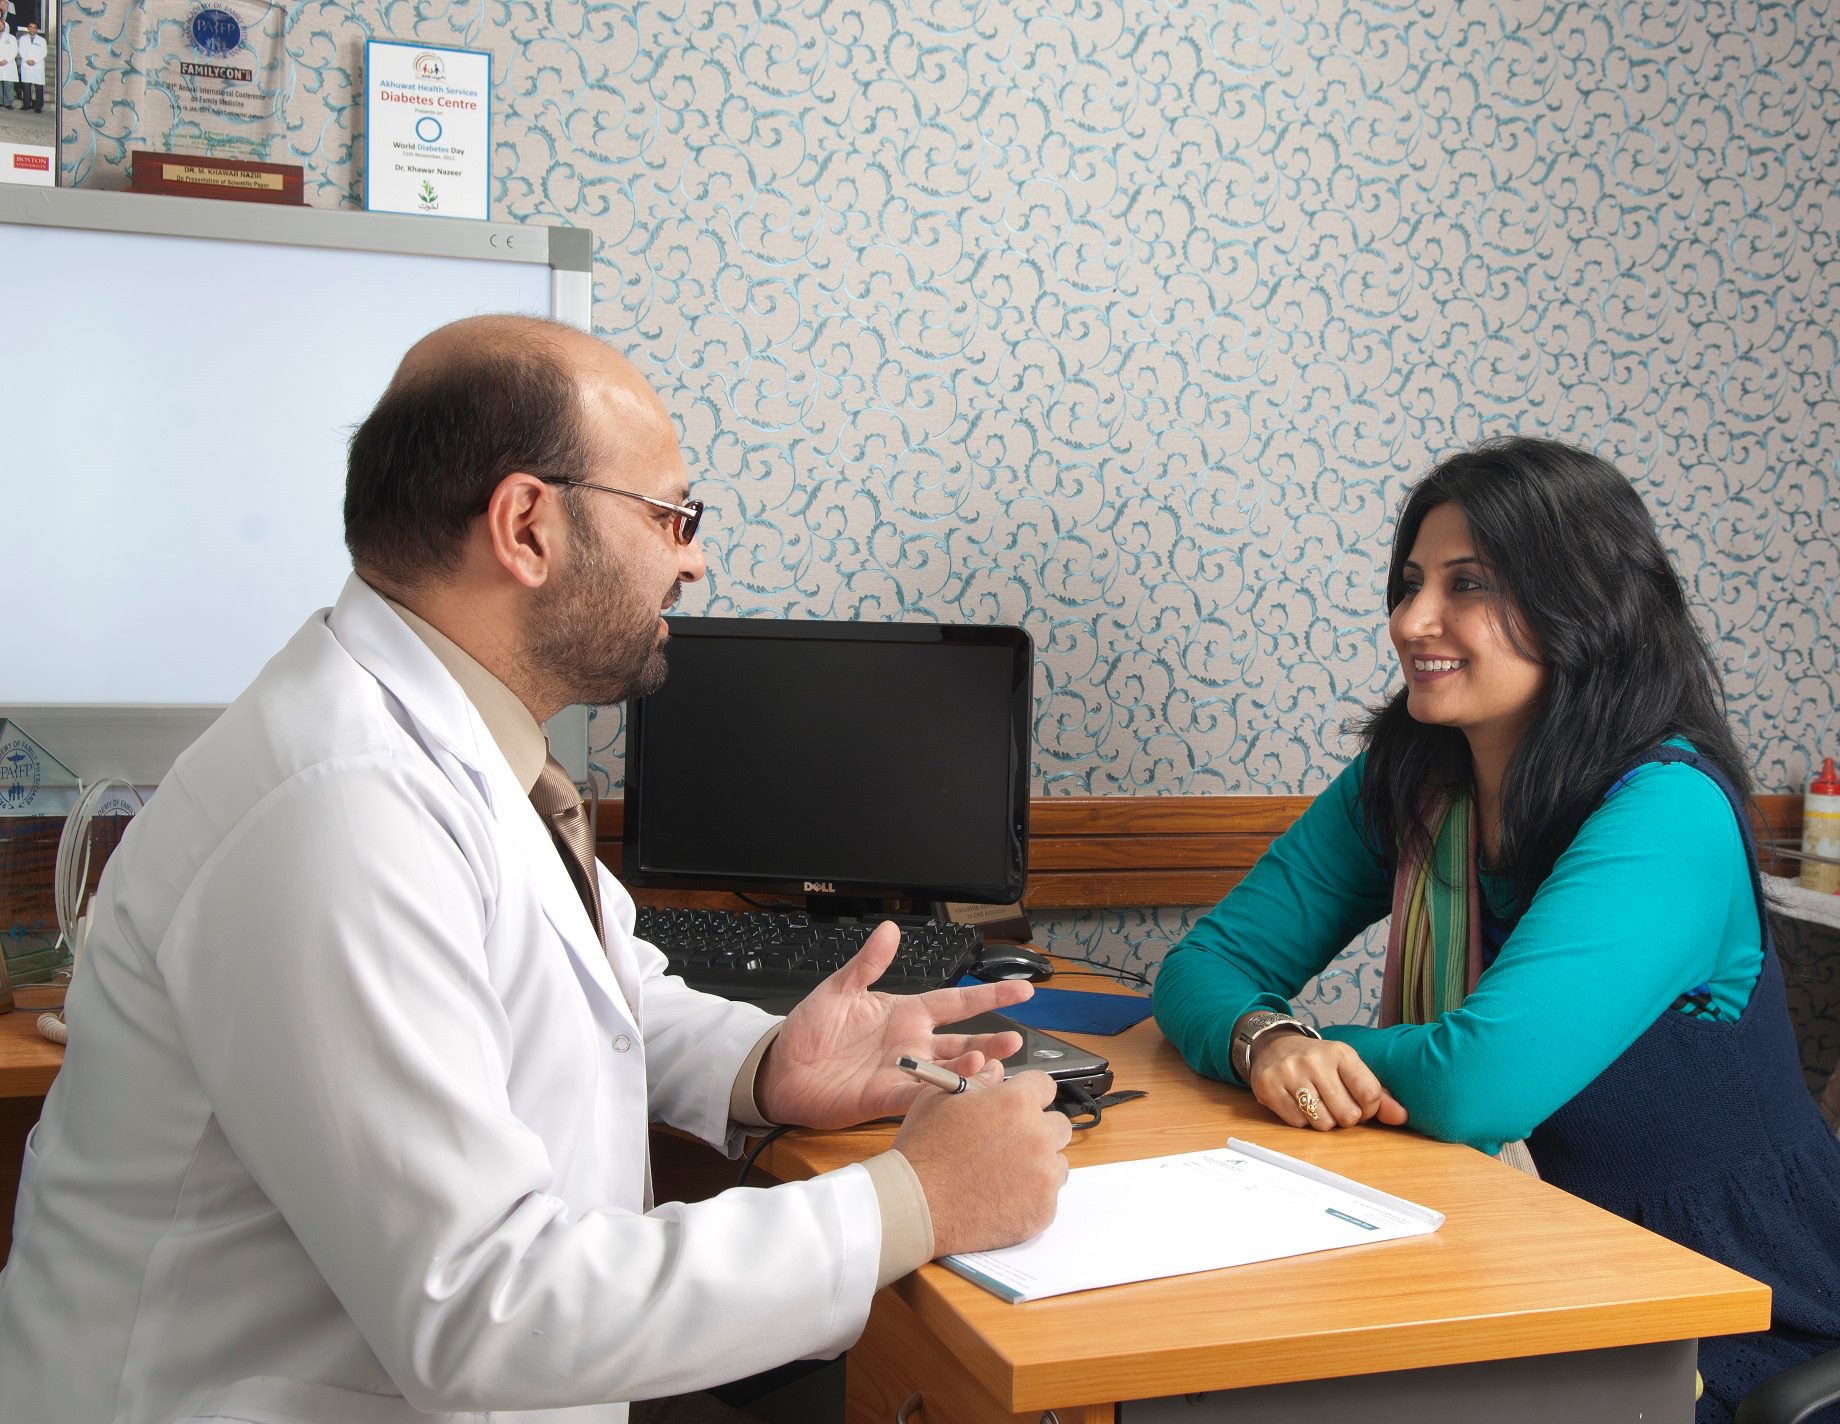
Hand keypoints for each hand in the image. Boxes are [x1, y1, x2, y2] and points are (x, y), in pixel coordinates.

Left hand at [756, 921, 1033, 1129]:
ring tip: (994, 1062)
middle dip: (992, 1039)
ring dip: (973, 1069)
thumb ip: (868, 963)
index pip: (956, 1002)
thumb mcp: (838, 988)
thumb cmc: (808, 1029)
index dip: (989, 996)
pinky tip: (959, 1088)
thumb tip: (890, 930)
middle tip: (1016, 1037)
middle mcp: (911, 1044)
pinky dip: (940, 1093)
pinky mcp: (886, 1098)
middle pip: (963, 1041)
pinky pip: (921, 1096)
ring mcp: (902, 1073)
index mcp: (905, 1013)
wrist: (780, 1068)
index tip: (1022, 989)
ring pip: (949, 1072)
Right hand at [895, 1068, 1072, 1257]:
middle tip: (1009, 1143)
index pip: (1045, 1086)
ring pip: (1057, 1162)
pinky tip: (1002, 1195)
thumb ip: (975, 1080)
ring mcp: (1044, 1175)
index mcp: (1015, 1102)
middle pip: (1058, 1125)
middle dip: (1037, 1130)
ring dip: (1039, 1164)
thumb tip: (994, 1070)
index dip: (1029, 1094)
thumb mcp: (939, 1100)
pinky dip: (1032, 1196)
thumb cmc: (923, 1152)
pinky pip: (1049, 1196)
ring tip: (1004, 1172)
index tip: (1021, 1106)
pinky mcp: (1043, 1209)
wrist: (915, 1206)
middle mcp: (1037, 1136)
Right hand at [1247, 1032, 1407, 1131]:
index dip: (1369, 1109)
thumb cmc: (1319, 1063)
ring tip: (1316, 1103)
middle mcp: (1315, 1060)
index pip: (1370, 1095)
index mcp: (1341, 1053)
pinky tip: (1296, 1102)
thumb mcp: (1349, 1069)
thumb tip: (1402, 1118)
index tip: (1359, 1103)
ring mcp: (1289, 1073)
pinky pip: (1297, 1123)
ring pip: (1322, 1123)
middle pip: (1347, 1115)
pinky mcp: (1268, 1086)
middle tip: (1334, 1104)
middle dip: (1345, 1118)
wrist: (1274, 1046)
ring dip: (1323, 1121)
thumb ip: (1378, 1095)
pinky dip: (1300, 1120)